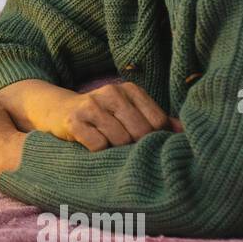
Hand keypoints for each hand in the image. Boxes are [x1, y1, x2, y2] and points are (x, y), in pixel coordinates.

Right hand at [48, 82, 181, 151]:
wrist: (57, 110)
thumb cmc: (101, 116)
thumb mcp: (128, 112)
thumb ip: (155, 120)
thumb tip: (185, 132)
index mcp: (129, 89)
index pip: (157, 121)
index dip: (154, 138)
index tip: (144, 143)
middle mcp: (111, 93)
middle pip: (140, 132)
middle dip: (135, 146)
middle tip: (125, 149)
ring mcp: (91, 106)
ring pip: (119, 140)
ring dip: (115, 150)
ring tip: (108, 147)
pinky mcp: (73, 121)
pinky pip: (97, 145)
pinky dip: (98, 152)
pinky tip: (92, 147)